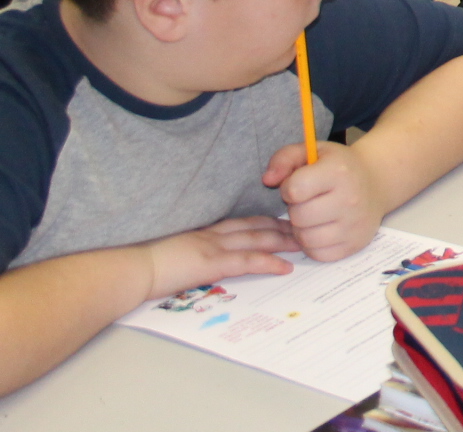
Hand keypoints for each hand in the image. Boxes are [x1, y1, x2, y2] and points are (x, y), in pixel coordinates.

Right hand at [142, 216, 296, 300]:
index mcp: (204, 231)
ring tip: (304, 244)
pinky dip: (269, 263)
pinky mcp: (212, 264)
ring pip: (258, 240)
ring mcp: (214, 247)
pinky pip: (248, 261)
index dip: (265, 221)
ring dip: (284, 242)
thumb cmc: (143, 264)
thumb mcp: (173, 251)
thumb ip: (192, 249)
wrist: (130, 268)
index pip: (242, 222)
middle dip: (283, 227)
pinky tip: (285, 268)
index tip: (284, 220)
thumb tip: (202, 258)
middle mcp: (213, 235)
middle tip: (305, 228)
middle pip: (256, 227)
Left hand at [264, 143, 382, 261]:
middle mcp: (350, 199)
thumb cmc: (338, 167)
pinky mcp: (355, 244)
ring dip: (302, 229)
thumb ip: (284, 158)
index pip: (295, 188)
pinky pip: (318, 253)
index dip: (289, 187)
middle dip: (296, 209)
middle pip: (299, 216)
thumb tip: (267, 180)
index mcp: (338, 171)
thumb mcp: (312, 152)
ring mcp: (354, 224)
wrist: (376, 182)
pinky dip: (314, 244)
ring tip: (314, 216)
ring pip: (306, 238)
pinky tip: (322, 229)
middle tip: (308, 201)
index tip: (300, 184)